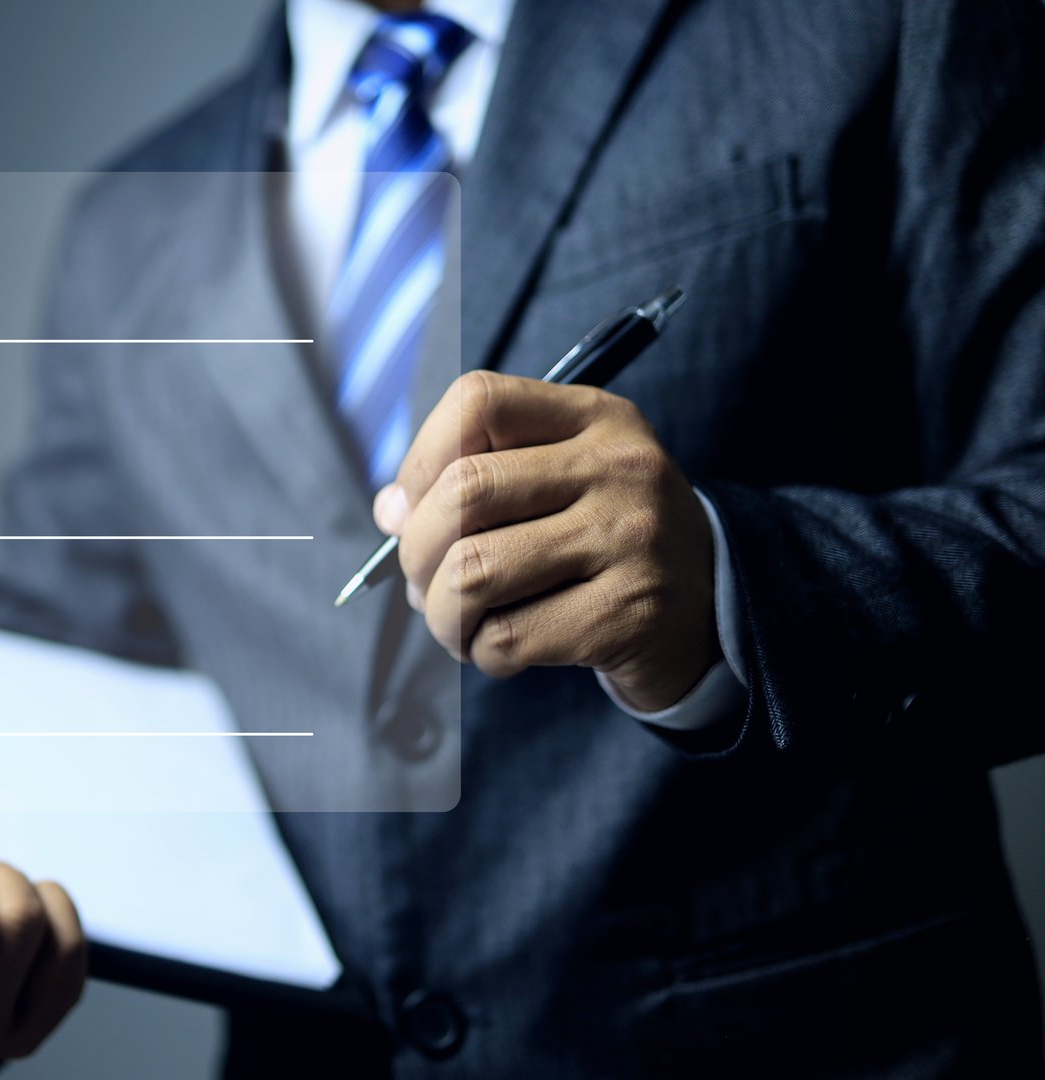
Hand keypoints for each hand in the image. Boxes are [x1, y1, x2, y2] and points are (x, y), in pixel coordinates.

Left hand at [376, 371, 718, 711]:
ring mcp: (631, 538)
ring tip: (453, 622)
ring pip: (474, 571)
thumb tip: (390, 511)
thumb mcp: (557, 485)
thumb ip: (473, 483)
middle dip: (415, 549)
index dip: (419, 460)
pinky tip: (498, 648)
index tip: (411, 509)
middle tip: (422, 582)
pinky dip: (480, 652)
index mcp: (594, 417)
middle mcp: (619, 466)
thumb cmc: (605, 543)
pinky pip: (508, 637)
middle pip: (464, 491)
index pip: (478, 402)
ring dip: (439, 612)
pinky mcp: (630, 613)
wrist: (713, 612)